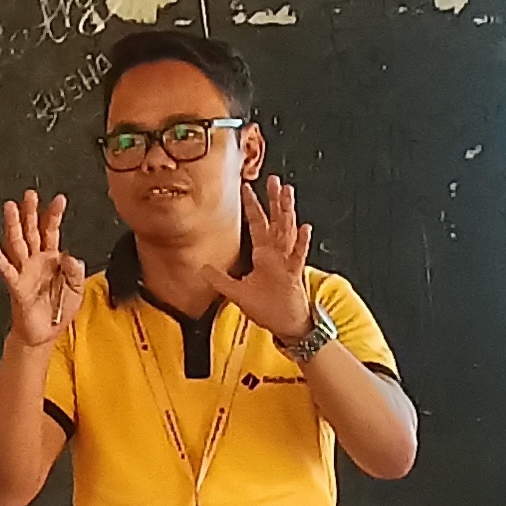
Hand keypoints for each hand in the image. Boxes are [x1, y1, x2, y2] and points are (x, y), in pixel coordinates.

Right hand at [0, 191, 86, 347]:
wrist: (44, 334)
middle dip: (30, 212)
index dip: (54, 215)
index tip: (59, 199)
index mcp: (52, 259)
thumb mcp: (77, 290)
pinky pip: (6, 269)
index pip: (51, 231)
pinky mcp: (16, 286)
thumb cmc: (58, 311)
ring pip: (17, 243)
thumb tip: (72, 257)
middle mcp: (35, 261)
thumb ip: (76, 273)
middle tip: (30, 194)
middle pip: (31, 231)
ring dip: (13, 226)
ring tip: (10, 208)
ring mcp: (24, 271)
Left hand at [213, 175, 319, 340]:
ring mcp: (287, 263)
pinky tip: (304, 228)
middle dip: (274, 200)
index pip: (258, 225)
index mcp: (264, 256)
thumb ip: (220, 280)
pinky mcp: (293, 275)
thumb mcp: (237, 293)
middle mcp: (277, 255)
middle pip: (276, 222)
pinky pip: (297, 256)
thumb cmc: (268, 308)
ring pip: (287, 232)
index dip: (252, 206)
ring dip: (287, 213)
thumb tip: (201, 269)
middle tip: (273, 180)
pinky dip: (300, 243)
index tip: (247, 188)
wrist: (286, 326)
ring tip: (287, 193)